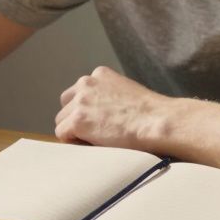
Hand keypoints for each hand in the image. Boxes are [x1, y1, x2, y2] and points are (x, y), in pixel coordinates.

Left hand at [54, 66, 169, 149]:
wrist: (157, 122)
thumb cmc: (150, 114)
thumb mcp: (126, 92)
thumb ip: (108, 96)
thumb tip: (98, 113)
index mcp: (100, 74)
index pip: (80, 93)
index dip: (87, 110)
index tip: (100, 122)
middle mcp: (86, 83)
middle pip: (66, 105)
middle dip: (76, 119)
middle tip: (95, 133)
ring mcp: (80, 101)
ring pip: (62, 120)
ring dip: (74, 131)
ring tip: (96, 140)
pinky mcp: (78, 120)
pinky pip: (62, 134)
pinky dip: (73, 142)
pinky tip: (93, 145)